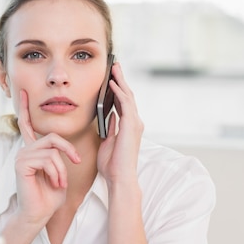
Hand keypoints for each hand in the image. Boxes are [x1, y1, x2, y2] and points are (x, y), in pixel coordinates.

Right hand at [14, 90, 80, 227]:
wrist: (39, 215)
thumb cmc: (49, 197)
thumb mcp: (60, 172)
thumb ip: (60, 156)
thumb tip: (71, 147)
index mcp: (32, 150)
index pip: (27, 125)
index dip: (25, 108)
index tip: (23, 92)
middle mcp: (24, 150)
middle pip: (53, 137)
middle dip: (69, 151)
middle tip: (76, 163)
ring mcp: (21, 156)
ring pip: (53, 150)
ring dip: (62, 169)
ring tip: (60, 182)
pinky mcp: (22, 164)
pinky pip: (48, 159)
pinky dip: (57, 173)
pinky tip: (54, 183)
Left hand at [97, 62, 143, 186]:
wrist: (119, 177)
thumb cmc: (112, 164)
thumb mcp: (108, 141)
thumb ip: (110, 127)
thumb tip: (109, 116)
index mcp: (129, 126)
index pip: (124, 103)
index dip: (119, 89)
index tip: (112, 77)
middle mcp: (135, 122)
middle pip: (128, 95)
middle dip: (121, 79)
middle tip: (115, 66)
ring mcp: (135, 123)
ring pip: (128, 96)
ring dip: (120, 81)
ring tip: (114, 68)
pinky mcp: (131, 125)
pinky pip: (125, 104)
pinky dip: (119, 92)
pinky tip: (112, 83)